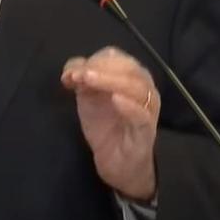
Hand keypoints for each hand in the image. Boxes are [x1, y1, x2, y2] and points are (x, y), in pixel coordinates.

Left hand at [61, 46, 158, 201]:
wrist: (117, 163)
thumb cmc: (105, 126)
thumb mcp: (88, 98)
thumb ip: (80, 79)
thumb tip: (71, 69)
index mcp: (130, 76)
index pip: (115, 57)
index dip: (92, 60)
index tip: (71, 73)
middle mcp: (143, 87)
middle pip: (127, 67)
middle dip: (100, 68)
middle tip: (78, 76)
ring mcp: (147, 108)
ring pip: (136, 86)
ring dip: (110, 80)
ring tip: (88, 80)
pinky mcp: (146, 129)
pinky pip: (142, 114)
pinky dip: (129, 105)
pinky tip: (114, 99)